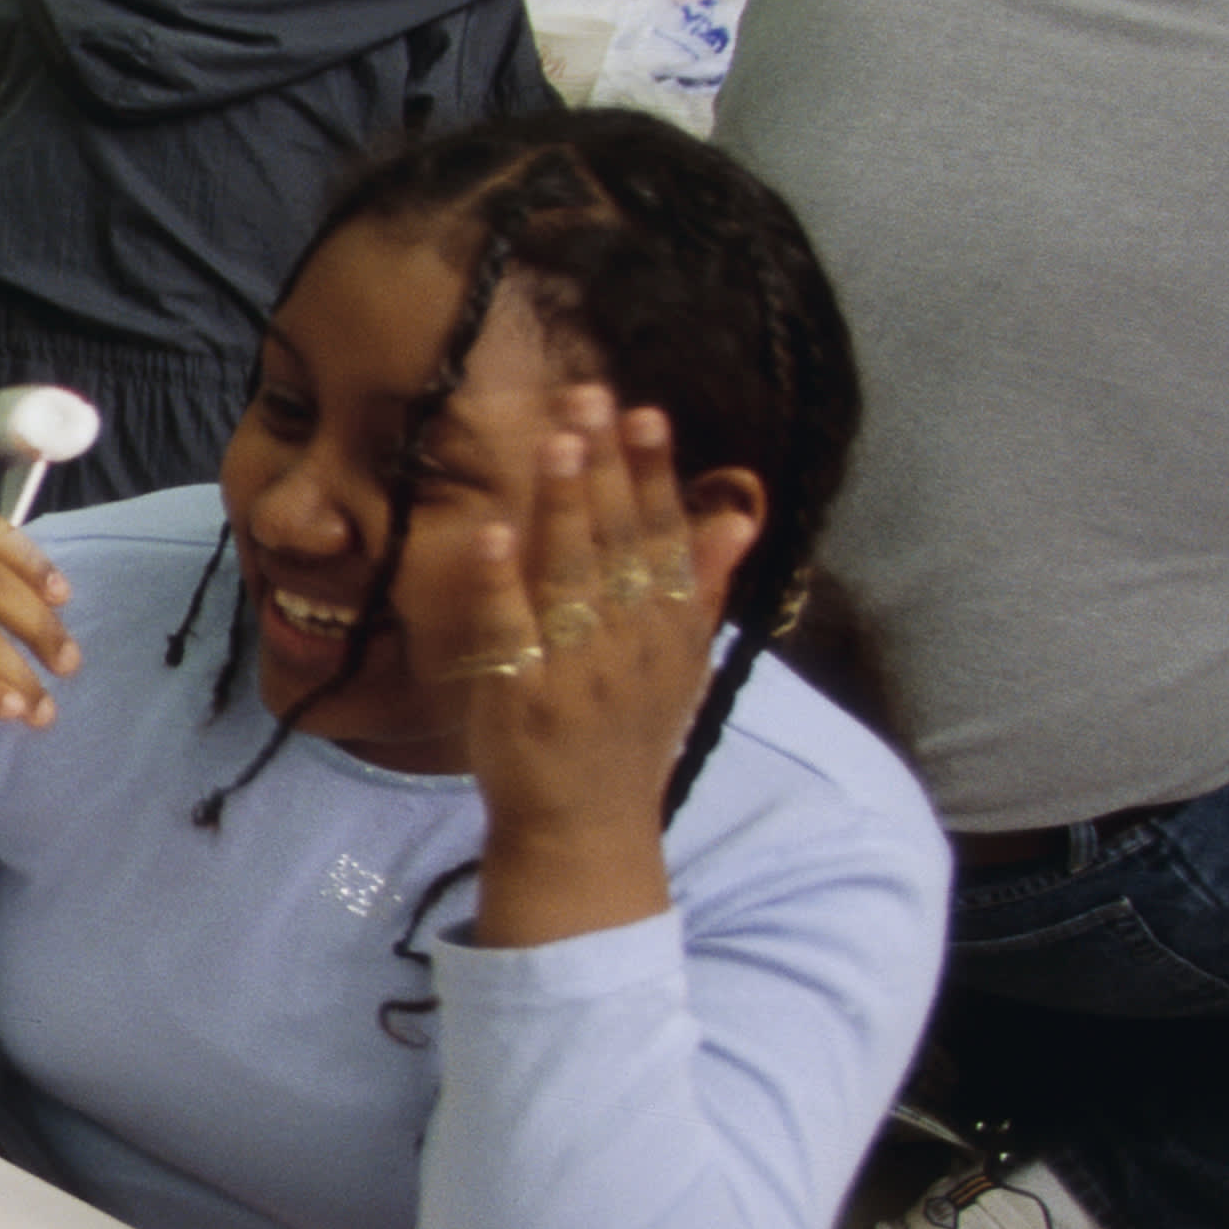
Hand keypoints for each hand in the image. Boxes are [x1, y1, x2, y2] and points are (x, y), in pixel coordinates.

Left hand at [447, 389, 758, 949]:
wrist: (585, 831)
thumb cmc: (626, 739)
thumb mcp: (681, 667)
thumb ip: (703, 590)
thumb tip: (736, 517)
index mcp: (670, 634)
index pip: (666, 540)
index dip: (656, 476)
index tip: (647, 413)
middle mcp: (632, 646)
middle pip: (622, 544)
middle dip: (609, 469)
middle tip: (592, 398)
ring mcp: (578, 670)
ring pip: (572, 576)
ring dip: (565, 505)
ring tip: (555, 439)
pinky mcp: (523, 696)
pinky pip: (512, 631)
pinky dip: (502, 583)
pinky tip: (491, 532)